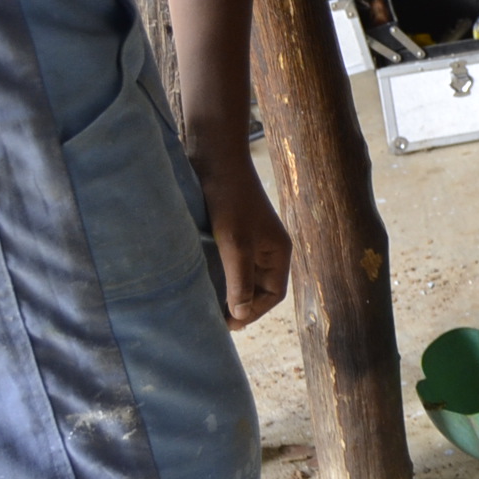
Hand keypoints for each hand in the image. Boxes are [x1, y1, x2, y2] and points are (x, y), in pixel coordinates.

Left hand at [198, 154, 294, 329]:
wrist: (215, 157)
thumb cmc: (229, 199)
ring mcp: (250, 239)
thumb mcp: (235, 245)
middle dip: (239, 303)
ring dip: (226, 289)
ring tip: (206, 301)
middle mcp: (267, 248)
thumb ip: (240, 282)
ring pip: (242, 275)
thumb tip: (241, 316)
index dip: (253, 312)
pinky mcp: (232, 231)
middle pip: (258, 288)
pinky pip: (229, 261)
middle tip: (213, 316)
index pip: (273, 295)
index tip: (227, 321)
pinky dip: (217, 273)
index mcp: (278, 252)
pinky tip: (200, 278)